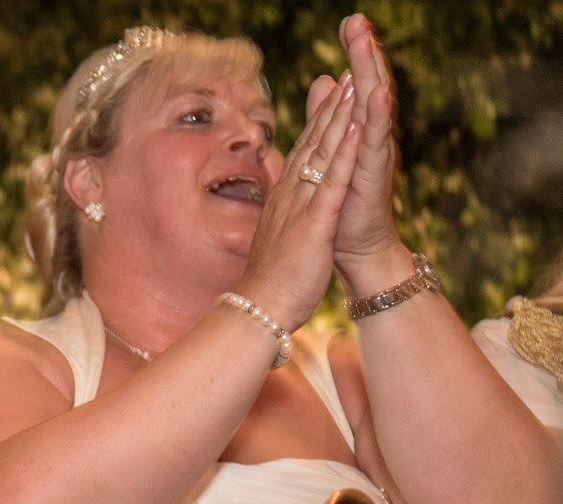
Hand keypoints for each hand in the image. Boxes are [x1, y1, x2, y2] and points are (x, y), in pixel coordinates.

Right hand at [235, 66, 360, 329]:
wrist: (259, 311)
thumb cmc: (269, 287)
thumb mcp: (276, 246)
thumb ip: (282, 225)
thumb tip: (280, 220)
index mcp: (283, 203)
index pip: (302, 157)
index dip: (317, 126)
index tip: (329, 100)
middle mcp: (289, 197)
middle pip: (311, 145)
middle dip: (329, 110)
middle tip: (344, 77)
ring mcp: (301, 207)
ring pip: (322, 154)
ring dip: (339, 118)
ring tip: (353, 86)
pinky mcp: (315, 222)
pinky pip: (334, 180)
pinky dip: (346, 151)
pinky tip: (358, 126)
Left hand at [329, 14, 409, 283]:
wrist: (355, 248)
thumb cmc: (342, 204)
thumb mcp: (330, 153)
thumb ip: (326, 117)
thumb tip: (323, 80)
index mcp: (357, 132)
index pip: (355, 86)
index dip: (354, 54)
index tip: (351, 22)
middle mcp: (370, 138)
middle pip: (367, 86)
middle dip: (363, 53)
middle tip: (357, 20)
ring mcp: (374, 154)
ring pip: (373, 107)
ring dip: (370, 74)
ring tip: (366, 44)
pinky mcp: (373, 174)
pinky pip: (376, 142)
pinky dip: (377, 118)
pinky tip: (378, 94)